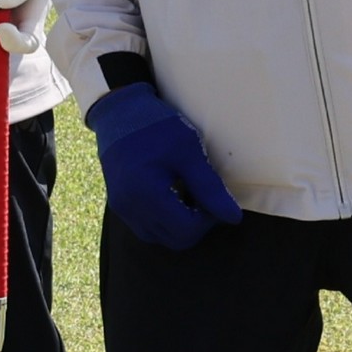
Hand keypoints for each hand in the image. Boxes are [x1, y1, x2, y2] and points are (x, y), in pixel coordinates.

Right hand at [86, 82, 242, 249]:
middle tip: (205, 199)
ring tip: (188, 197)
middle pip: (174, 239)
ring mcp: (121, 207)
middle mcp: (130, 207)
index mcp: (146, 195)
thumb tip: (233, 218)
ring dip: (179, 225)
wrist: (119, 112)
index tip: (216, 198)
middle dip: (196, 225)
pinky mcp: (118, 203)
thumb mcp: (188, 152)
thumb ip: (209, 188)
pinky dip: (163, 220)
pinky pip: (145, 227)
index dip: (209, 219)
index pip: (187, 230)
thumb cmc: (156, 127)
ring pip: (159, 236)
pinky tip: (172, 197)